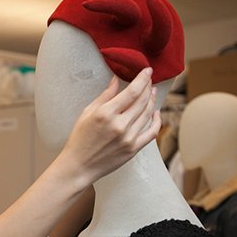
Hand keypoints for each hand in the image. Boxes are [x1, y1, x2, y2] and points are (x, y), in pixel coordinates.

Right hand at [58, 67, 159, 184]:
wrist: (79, 166)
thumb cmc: (80, 138)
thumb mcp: (87, 113)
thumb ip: (105, 96)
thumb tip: (116, 79)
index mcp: (106, 114)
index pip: (132, 91)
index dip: (143, 79)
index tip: (147, 71)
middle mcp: (119, 125)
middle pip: (142, 101)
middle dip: (148, 87)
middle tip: (150, 80)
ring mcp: (128, 138)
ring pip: (148, 114)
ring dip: (152, 101)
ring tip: (152, 92)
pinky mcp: (133, 149)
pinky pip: (152, 132)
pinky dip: (157, 121)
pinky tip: (156, 113)